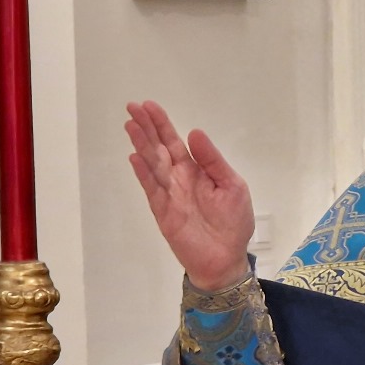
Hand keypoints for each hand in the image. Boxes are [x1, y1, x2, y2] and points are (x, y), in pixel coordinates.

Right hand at [125, 100, 253, 290]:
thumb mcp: (232, 186)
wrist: (226, 259)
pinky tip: (135, 157)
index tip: (149, 106)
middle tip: (132, 106)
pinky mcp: (163, 211)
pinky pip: (152, 189)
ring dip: (142, 145)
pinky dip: (143, 173)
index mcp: (196, 171)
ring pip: (152, 164)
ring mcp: (169, 194)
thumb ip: (213, 161)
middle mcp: (179, 178)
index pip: (175, 142)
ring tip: (130, 125)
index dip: (162, 124)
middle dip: (146, 128)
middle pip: (159, 148)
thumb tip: (195, 133)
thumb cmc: (233, 223)